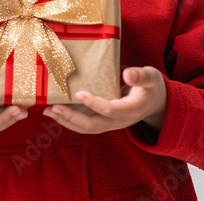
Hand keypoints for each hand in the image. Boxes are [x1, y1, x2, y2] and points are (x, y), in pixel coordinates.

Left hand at [44, 66, 166, 136]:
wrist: (155, 102)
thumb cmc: (151, 86)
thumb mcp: (151, 77)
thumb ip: (141, 76)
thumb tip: (128, 74)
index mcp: (131, 109)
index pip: (111, 110)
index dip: (95, 104)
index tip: (79, 93)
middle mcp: (119, 120)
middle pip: (94, 125)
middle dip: (72, 118)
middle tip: (53, 108)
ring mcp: (110, 123)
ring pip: (87, 128)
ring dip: (66, 121)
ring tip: (48, 111)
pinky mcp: (103, 121)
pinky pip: (85, 125)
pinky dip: (69, 120)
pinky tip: (54, 112)